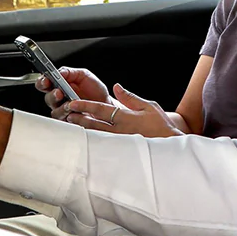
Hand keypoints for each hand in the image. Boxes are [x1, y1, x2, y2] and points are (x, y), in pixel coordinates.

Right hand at [35, 67, 113, 118]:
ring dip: (61, 107)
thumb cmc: (94, 90)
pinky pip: (65, 121)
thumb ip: (70, 72)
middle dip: (52, 95)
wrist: (106, 104)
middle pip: (47, 98)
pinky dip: (69, 116)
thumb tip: (59, 72)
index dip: (42, 82)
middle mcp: (59, 99)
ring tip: (70, 104)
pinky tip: (75, 113)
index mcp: (59, 85)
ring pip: (55, 111)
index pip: (44, 84)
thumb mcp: (84, 75)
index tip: (46, 80)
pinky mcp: (70, 121)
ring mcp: (63, 111)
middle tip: (59, 92)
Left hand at [64, 84, 183, 137]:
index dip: (85, 106)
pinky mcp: (120, 149)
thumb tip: (117, 87)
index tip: (73, 103)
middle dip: (78, 118)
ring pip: (95, 134)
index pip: (100, 110)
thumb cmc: (161, 126)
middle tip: (66, 113)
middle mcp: (119, 130)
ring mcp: (119, 141)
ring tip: (71, 123)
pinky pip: (102, 143)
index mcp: (125, 117)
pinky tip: (84, 137)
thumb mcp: (149, 106)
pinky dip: (91, 138)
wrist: (170, 145)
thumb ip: (130, 97)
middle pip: (93, 123)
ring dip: (82, 128)